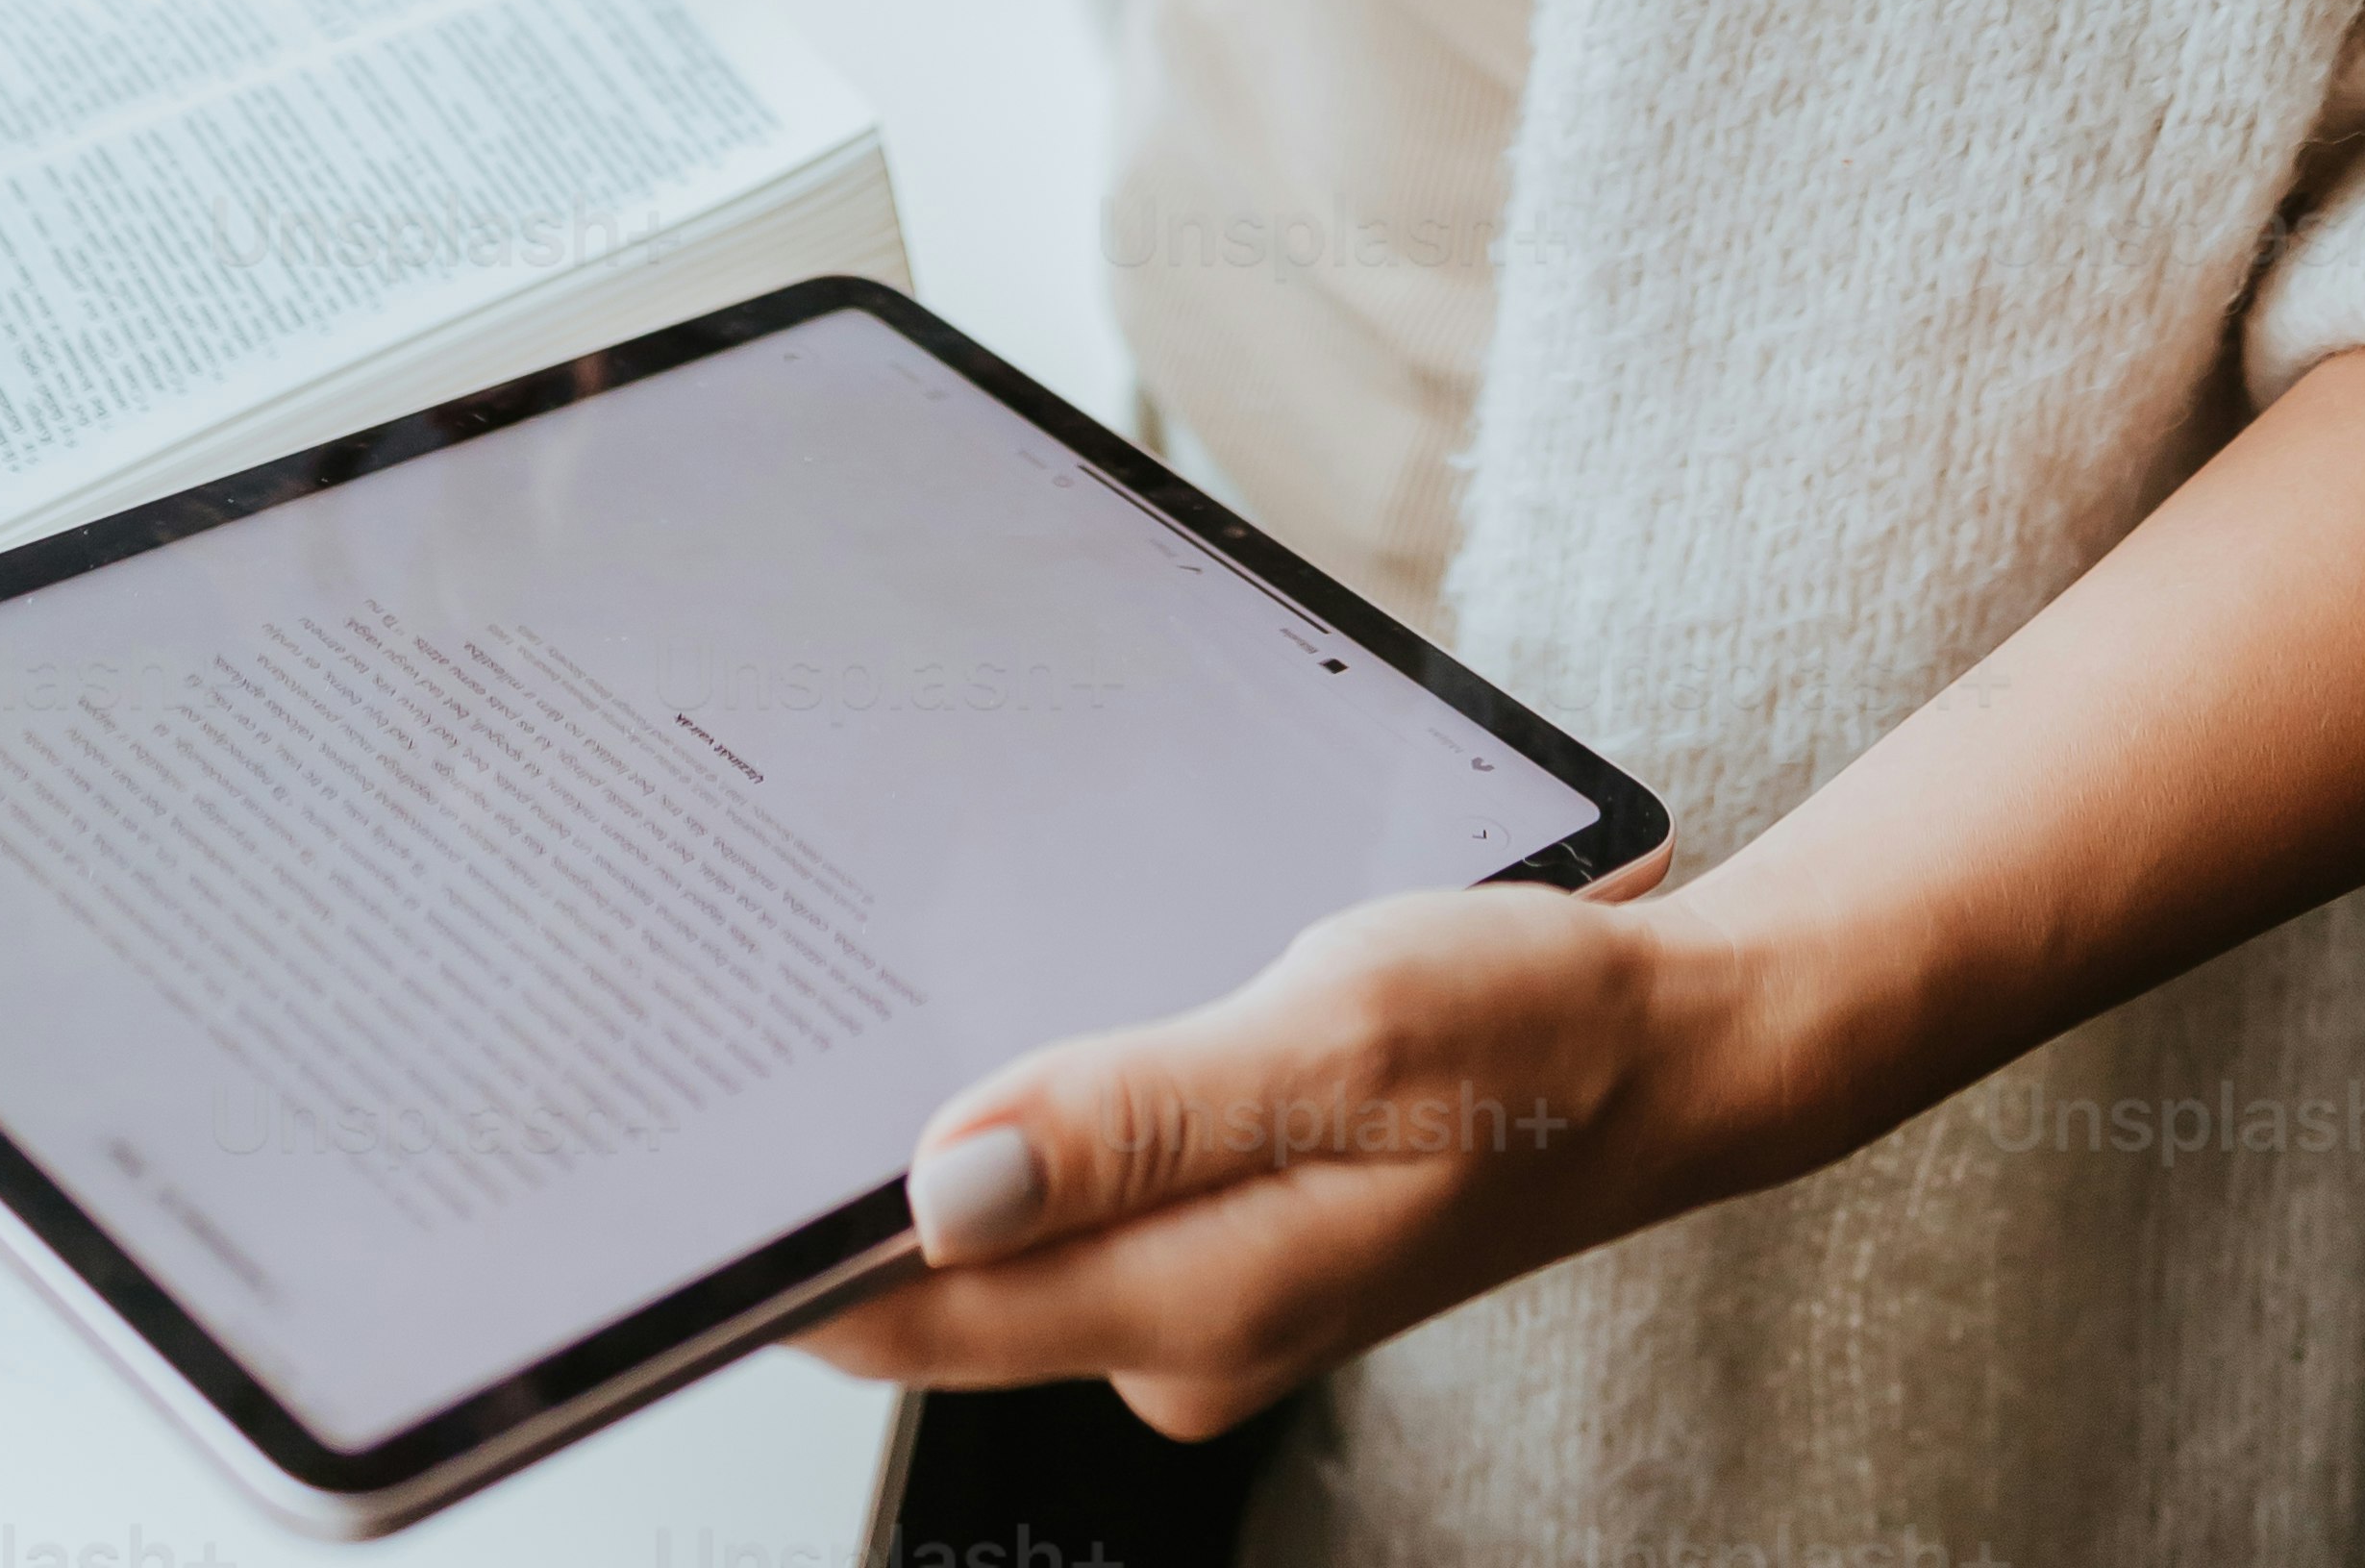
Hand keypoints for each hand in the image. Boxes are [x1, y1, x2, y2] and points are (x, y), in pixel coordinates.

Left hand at [803, 873, 1731, 1438]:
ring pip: (1015, 1244)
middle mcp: (1186, 1337)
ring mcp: (1214, 1300)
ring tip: (843, 1028)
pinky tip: (1011, 1046)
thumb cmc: (1535, 1031)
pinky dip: (1032, 1139)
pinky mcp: (1241, 1247)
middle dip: (844, 1193)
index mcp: (1197, 1301)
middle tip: (740, 1052)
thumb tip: (943, 1189)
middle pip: (950, 1290)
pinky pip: (1088, 1212)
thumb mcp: (1339, 1034)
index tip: (681, 1178)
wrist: (1683, 1052)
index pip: (921, 1316)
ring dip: (939, 1157)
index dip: (784, 1259)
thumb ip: (1138, 1114)